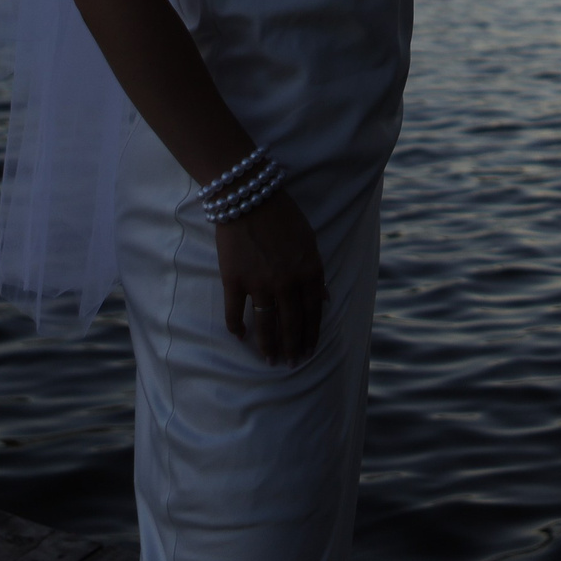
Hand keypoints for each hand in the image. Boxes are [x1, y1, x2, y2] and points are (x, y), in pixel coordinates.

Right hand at [215, 189, 327, 366]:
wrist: (249, 196)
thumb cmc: (282, 215)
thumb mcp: (310, 240)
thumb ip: (317, 273)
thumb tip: (326, 300)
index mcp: (309, 271)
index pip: (313, 312)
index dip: (312, 334)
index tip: (310, 350)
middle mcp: (287, 282)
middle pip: (292, 324)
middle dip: (293, 347)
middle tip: (292, 364)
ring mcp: (260, 283)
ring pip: (266, 324)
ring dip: (269, 346)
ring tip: (270, 360)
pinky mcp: (235, 280)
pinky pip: (235, 312)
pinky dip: (236, 328)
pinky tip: (240, 338)